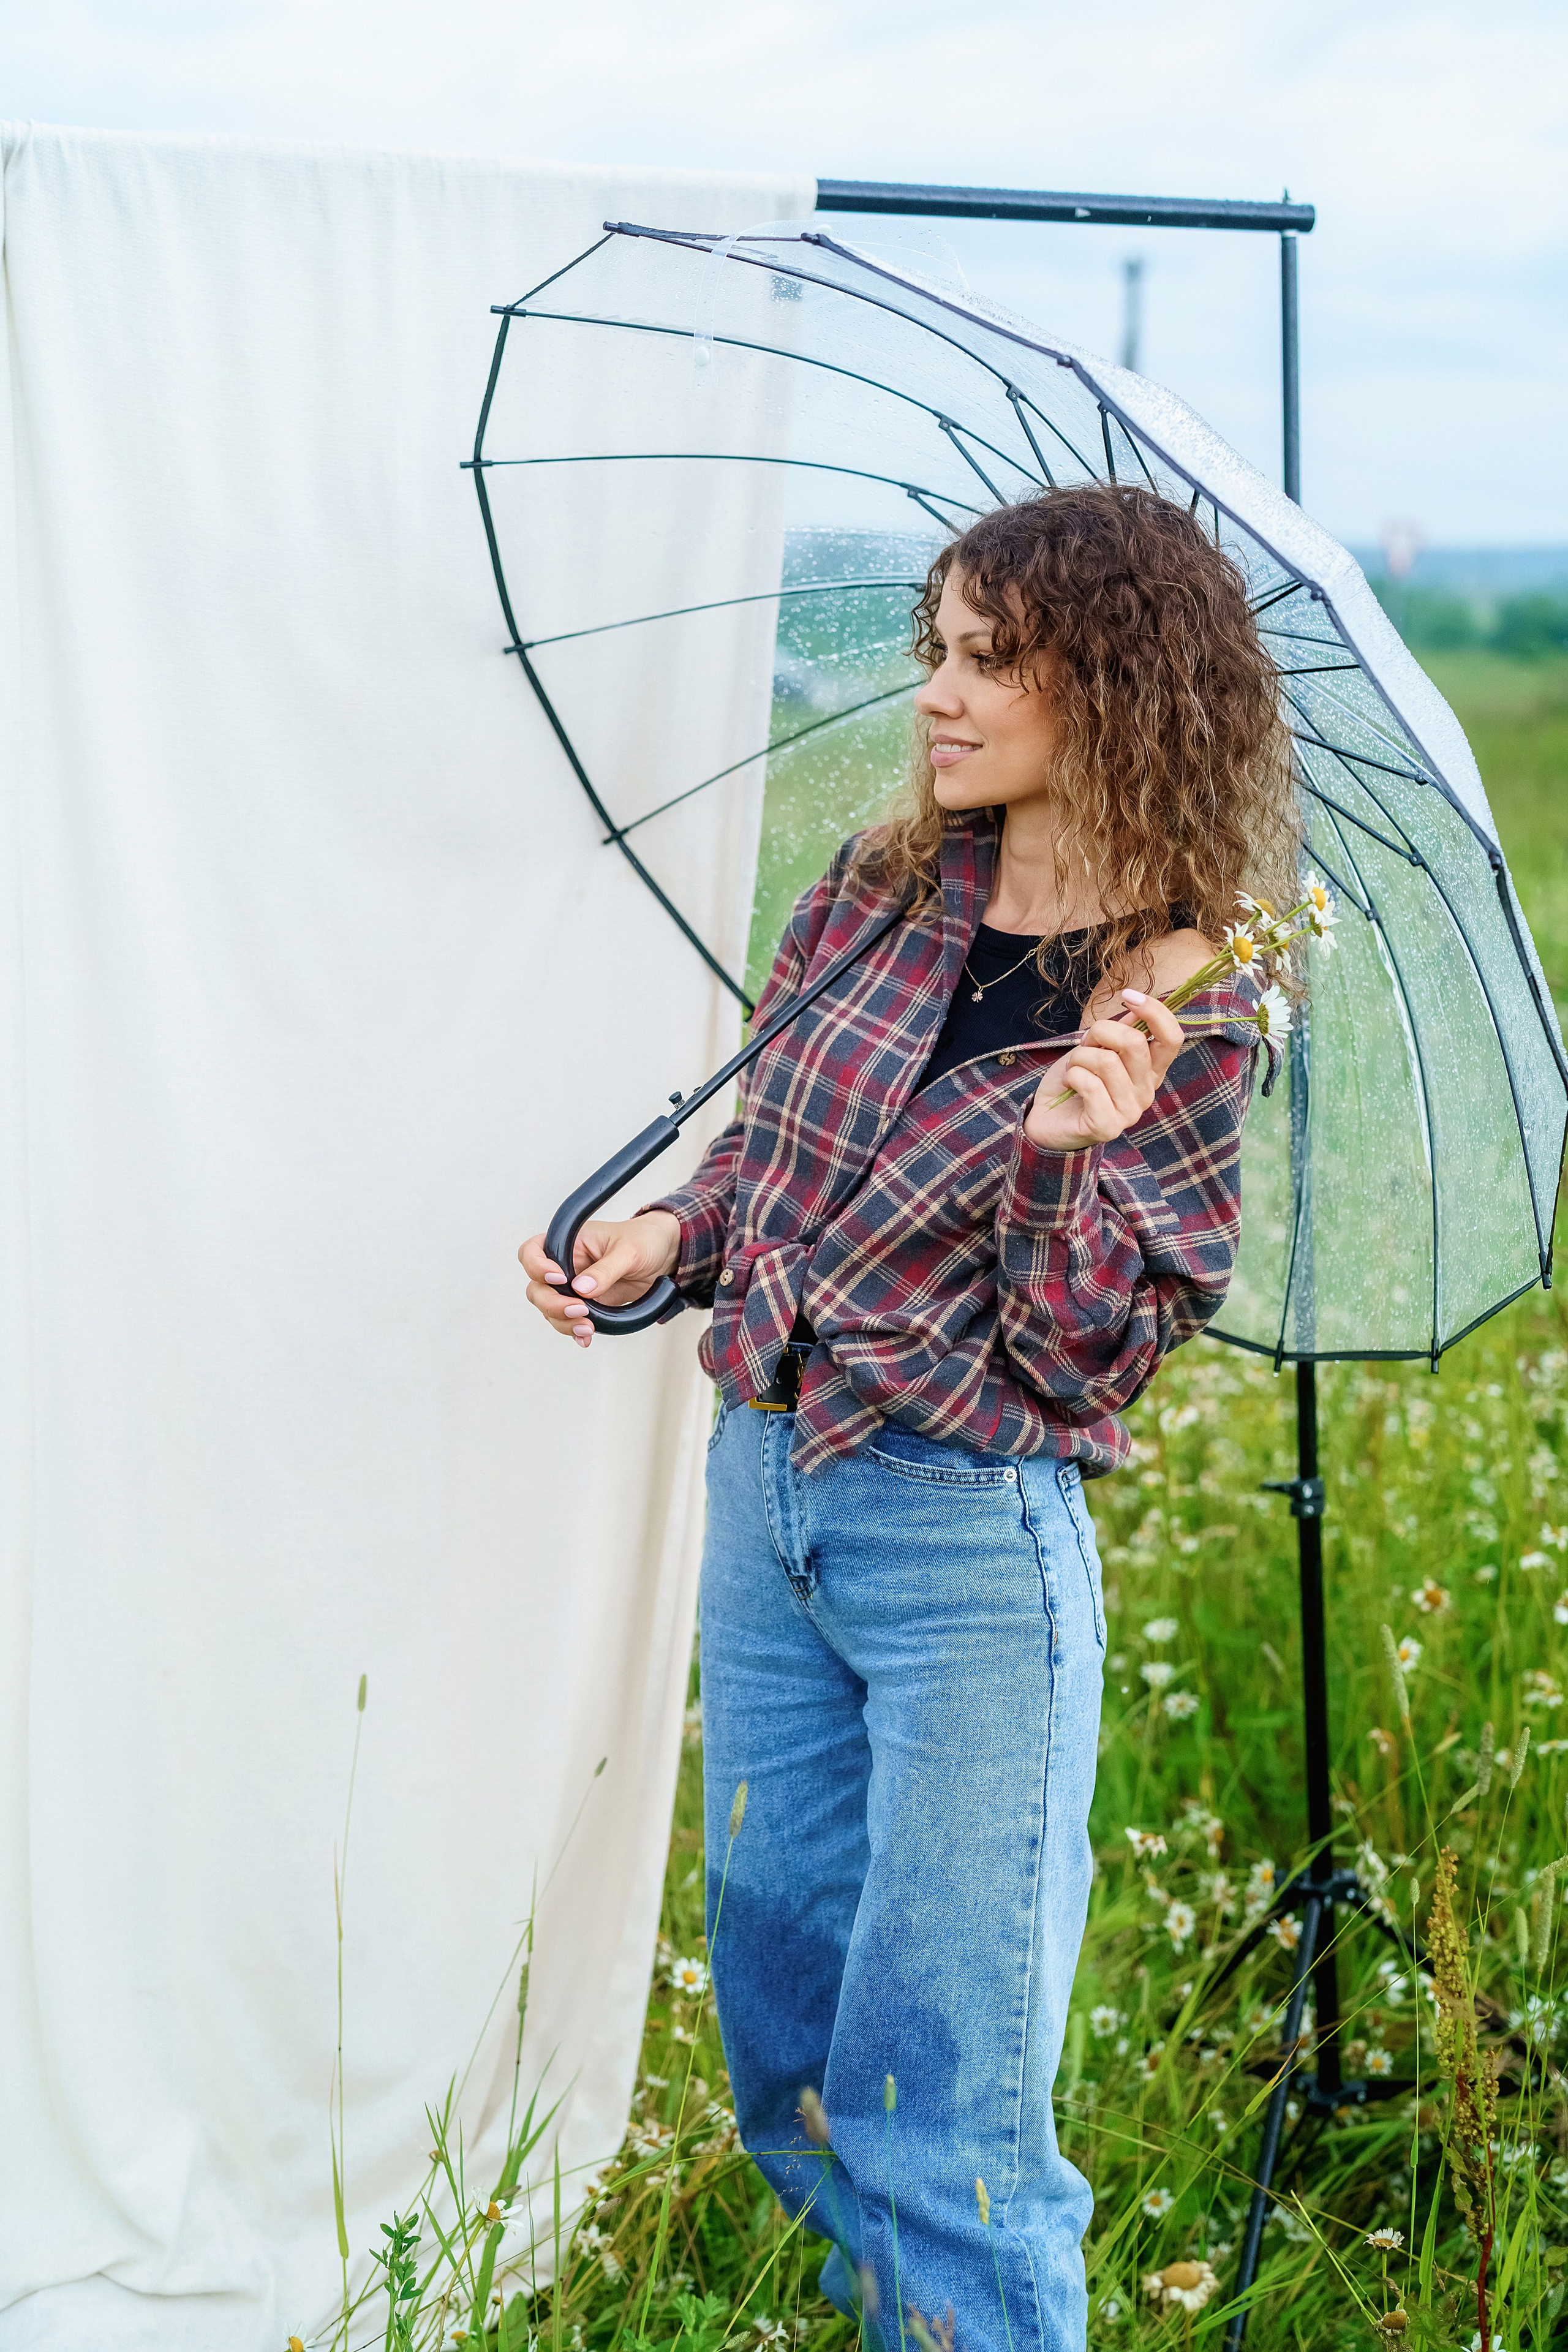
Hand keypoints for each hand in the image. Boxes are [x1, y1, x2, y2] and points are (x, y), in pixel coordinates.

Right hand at [518, 1212, 680, 1349]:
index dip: (537, 1268)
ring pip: (550, 1309)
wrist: (663, 1256)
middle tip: (580, 1310)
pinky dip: (574, 1331)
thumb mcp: (629, 1250)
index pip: (532, 1252)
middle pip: (537, 1288)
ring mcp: (572, 1287)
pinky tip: (586, 1336)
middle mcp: (564, 1265)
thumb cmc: (644, 1240)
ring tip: (588, 1327)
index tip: (560, 1279)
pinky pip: (568, 1321)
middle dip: (553, 1304)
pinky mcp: (585, 1304)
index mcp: (568, 1241)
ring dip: (563, 1322)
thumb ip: (605, 1270)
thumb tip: (581, 1289)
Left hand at [1023, 989, 1185, 1151]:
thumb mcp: (1096, 1048)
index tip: (1128, 996)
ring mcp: (1130, 1112)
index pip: (1172, 1038)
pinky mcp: (1108, 1126)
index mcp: (1150, 1071)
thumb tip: (1135, 1009)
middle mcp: (1147, 1092)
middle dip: (1100, 1031)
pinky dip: (1073, 1076)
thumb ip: (1119, 1032)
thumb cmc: (1075, 1081)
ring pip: (1107, 1062)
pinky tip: (1070, 1084)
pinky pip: (1091, 1085)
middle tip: (1084, 1043)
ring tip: (1074, 1069)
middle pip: (1134, 1043)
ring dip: (1080, 1057)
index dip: (1155, 1012)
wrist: (1047, 1119)